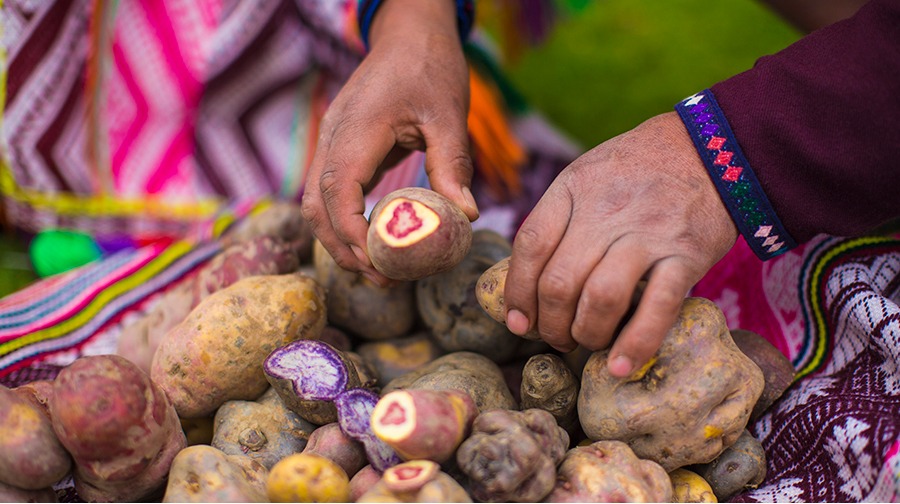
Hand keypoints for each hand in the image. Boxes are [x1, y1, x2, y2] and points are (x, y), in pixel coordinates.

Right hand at [300, 0, 478, 284]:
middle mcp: (333, 138)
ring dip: (339, 239)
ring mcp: (331, 142)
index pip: (339, 194)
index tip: (379, 264)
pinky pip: (329, 191)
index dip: (352, 236)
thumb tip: (465, 215)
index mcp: (358, 130)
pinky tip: (373, 239)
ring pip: (316, 202)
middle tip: (383, 279)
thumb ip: (451, 164)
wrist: (409, 34)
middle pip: (317, 207)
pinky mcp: (339, 146)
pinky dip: (343, 221)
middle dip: (343, 249)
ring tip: (377, 268)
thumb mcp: (448, 114)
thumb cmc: (430, 68)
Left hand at [503, 112, 737, 376]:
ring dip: (586, 334)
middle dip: (550, 324)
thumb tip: (524, 282)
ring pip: (599, 299)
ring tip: (587, 341)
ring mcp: (646, 235)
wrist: (708, 148)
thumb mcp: (585, 175)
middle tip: (556, 337)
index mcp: (573, 189)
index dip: (517, 291)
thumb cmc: (636, 169)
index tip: (518, 320)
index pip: (531, 246)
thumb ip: (556, 219)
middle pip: (559, 282)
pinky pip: (656, 309)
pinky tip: (619, 365)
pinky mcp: (686, 256)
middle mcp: (605, 213)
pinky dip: (635, 344)